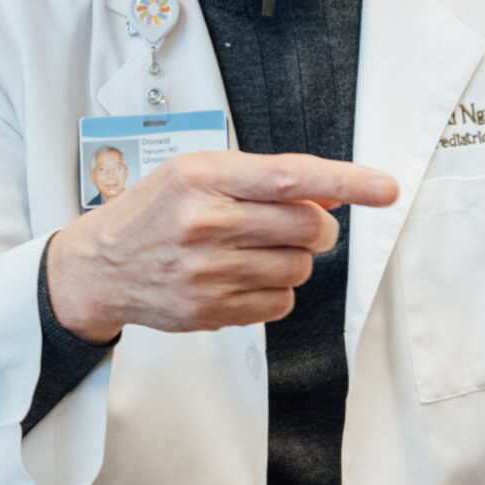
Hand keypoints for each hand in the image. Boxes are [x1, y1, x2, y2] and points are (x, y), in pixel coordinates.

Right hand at [45, 151, 398, 338]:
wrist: (100, 267)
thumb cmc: (152, 212)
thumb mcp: (197, 173)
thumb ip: (261, 179)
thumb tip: (331, 191)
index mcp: (203, 178)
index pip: (290, 177)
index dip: (346, 181)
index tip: (384, 188)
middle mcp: (205, 224)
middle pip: (307, 227)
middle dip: (316, 225)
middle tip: (296, 223)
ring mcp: (208, 272)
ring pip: (298, 268)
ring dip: (292, 259)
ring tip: (254, 250)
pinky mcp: (211, 310)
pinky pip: (280, 303)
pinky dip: (275, 290)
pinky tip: (244, 277)